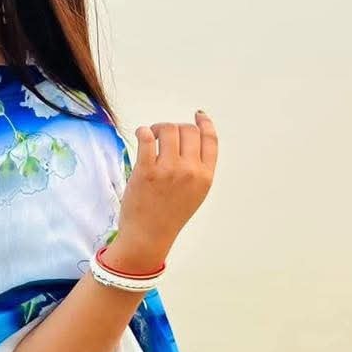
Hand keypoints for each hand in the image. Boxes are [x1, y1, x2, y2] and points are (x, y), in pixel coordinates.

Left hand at [113, 111, 218, 262]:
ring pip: (168, 129)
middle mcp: (190, 171)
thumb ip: (198, 169)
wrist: (148, 236)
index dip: (205, 123)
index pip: (211, 140)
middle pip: (188, 130)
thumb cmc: (169, 215)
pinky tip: (141, 134)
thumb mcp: (195, 194)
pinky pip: (146, 138)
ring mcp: (169, 171)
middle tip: (163, 135)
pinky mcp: (146, 171)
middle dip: (176, 127)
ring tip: (151, 136)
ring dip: (158, 128)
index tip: (198, 115)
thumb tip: (190, 140)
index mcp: (205, 177)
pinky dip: (143, 131)